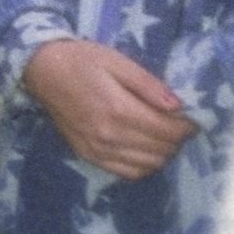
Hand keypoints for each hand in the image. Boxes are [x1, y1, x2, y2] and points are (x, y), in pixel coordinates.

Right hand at [22, 40, 196, 181]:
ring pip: (147, 165)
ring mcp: (97, 150)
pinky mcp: (88, 156)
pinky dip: (143, 165)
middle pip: (161, 151)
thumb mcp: (118, 61)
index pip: (167, 131)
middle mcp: (108, 136)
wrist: (42, 70)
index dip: (186, 127)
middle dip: (177, 140)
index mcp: (118, 109)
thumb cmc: (82, 60)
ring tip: (161, 135)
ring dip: (162, 153)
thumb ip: (149, 85)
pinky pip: (127, 173)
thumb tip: (178, 106)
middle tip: (177, 124)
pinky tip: (143, 148)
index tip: (191, 118)